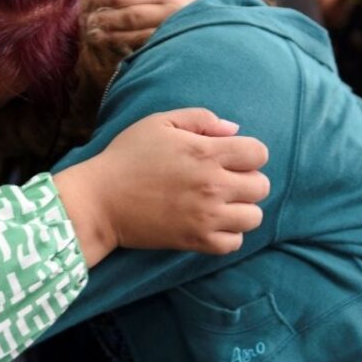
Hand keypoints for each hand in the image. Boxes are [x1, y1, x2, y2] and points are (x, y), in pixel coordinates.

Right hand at [55, 108, 269, 264]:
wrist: (99, 201)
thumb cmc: (127, 157)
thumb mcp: (159, 123)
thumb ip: (200, 119)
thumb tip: (234, 130)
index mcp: (206, 153)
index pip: (259, 153)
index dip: (248, 153)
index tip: (229, 157)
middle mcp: (212, 185)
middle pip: (261, 186)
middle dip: (247, 180)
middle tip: (223, 181)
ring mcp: (206, 216)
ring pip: (254, 217)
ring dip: (242, 209)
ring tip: (220, 204)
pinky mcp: (195, 240)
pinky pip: (234, 243)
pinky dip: (229, 235)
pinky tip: (212, 223)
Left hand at [82, 0, 206, 48]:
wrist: (209, 19)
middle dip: (93, 1)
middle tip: (81, 6)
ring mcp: (169, 14)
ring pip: (125, 17)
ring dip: (101, 21)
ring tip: (88, 22)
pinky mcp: (167, 36)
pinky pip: (134, 38)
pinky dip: (112, 38)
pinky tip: (100, 36)